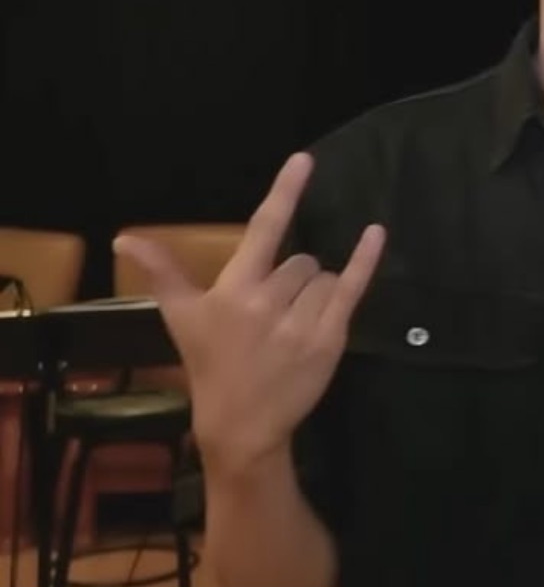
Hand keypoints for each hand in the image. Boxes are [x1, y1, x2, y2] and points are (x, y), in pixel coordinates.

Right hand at [113, 152, 385, 482]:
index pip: (264, 229)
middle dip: (291, 277)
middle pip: (299, 259)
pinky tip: (375, 233)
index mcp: (234, 289)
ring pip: (323, 276)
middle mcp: (269, 301)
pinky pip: (351, 289)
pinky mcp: (329, 339)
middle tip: (272, 313)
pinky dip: (365, 260)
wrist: (242, 425)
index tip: (304, 160)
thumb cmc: (210, 364)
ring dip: (314, 290)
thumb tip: (124, 237)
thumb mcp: (181, 316)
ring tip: (291, 324)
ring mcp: (302, 322)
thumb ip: (160, 271)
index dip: (285, 193)